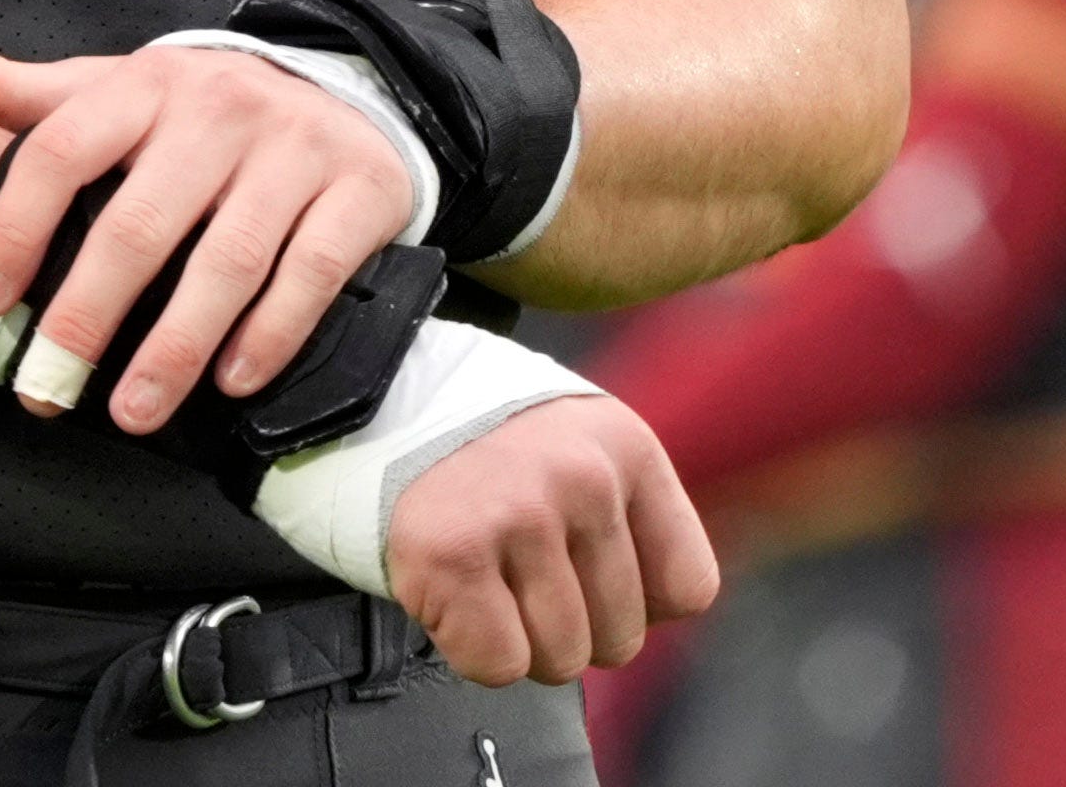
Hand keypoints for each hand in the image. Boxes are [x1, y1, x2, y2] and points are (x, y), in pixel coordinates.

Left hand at [0, 31, 420, 429]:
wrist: (341, 93)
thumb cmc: (193, 116)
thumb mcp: (106, 93)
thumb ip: (6, 92)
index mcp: (144, 86)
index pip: (62, 150)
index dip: (15, 228)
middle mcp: (218, 109)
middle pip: (138, 221)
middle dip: (87, 315)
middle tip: (46, 387)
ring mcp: (293, 149)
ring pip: (226, 258)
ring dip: (175, 346)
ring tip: (132, 413)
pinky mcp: (358, 191)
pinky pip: (309, 271)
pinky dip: (269, 333)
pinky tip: (231, 381)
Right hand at [381, 389, 716, 688]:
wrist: (378, 401)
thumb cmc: (484, 443)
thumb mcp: (582, 446)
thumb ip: (629, 515)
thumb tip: (658, 611)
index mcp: (628, 448)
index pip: (688, 588)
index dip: (637, 604)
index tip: (590, 580)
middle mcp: (585, 478)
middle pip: (623, 638)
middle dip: (571, 627)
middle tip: (521, 575)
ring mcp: (520, 515)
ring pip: (562, 660)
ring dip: (521, 641)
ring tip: (488, 580)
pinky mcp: (453, 555)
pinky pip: (500, 665)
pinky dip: (474, 650)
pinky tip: (456, 594)